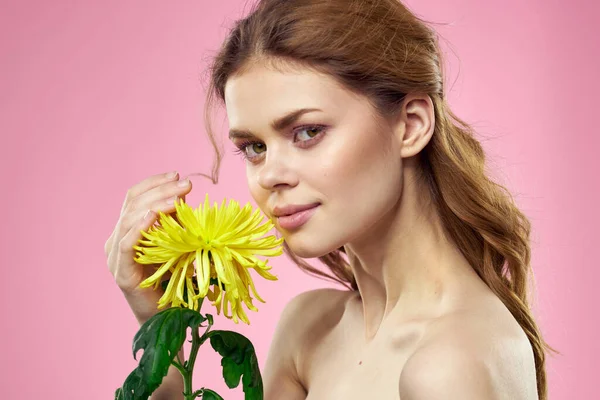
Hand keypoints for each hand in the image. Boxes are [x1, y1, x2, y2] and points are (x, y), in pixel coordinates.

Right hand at [104, 171, 192, 324]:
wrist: (168, 318)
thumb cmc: (174, 280)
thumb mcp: (175, 243)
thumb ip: (173, 222)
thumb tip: (183, 195)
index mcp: (125, 231)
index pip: (134, 197)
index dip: (154, 183)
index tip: (176, 175)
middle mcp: (115, 240)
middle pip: (132, 204)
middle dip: (160, 190)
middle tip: (185, 184)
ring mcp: (115, 257)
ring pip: (129, 219)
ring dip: (156, 204)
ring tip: (178, 197)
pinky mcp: (122, 273)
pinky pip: (127, 244)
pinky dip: (140, 227)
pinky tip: (155, 216)